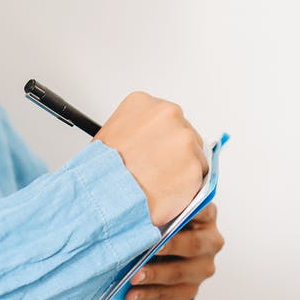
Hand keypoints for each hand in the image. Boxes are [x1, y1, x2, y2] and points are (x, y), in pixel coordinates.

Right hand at [95, 92, 207, 226]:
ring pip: (194, 155)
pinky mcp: (195, 165)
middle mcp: (168, 114)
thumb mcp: (109, 136)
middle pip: (182, 133)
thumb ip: (134, 132)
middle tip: (158, 172)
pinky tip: (167, 193)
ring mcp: (184, 139)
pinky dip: (187, 188)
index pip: (164, 118)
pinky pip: (198, 177)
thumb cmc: (100, 171)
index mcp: (144, 103)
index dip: (160, 139)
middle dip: (174, 153)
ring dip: (182, 170)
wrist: (103, 195)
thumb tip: (146, 145)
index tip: (155, 152)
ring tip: (160, 185)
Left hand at [127, 203, 223, 299]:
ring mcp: (203, 267)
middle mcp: (211, 242)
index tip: (170, 213)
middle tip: (146, 249)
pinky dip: (151, 294)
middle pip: (194, 245)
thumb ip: (157, 200)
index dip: (188, 211)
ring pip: (182, 273)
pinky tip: (132, 294)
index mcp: (206, 215)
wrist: (159, 247)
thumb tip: (141, 199)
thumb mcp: (161, 205)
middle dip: (168, 247)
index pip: (203, 210)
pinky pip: (173, 294)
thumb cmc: (160, 222)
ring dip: (156, 276)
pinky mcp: (191, 287)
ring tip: (133, 277)